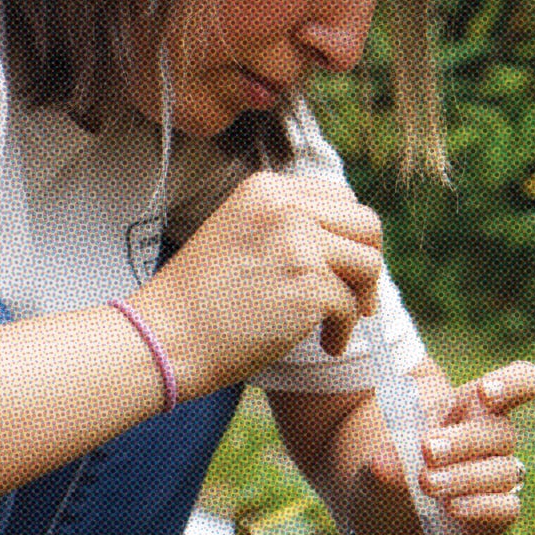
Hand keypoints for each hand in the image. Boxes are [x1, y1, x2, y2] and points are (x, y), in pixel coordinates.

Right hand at [128, 170, 382, 400]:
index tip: (343, 266)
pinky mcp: (308, 284)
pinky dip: (343, 331)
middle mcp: (285, 206)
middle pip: (367, 224)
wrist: (165, 338)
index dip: (350, 236)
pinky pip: (351, 307)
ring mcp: (298, 242)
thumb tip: (349, 242)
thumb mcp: (241, 235)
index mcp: (266, 189)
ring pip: (369, 263)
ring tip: (335, 323)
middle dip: (367, 263)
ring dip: (360, 299)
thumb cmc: (200, 299)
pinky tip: (325, 345)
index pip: (340, 198)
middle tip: (356, 296)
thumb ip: (287, 226)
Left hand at [348, 359, 534, 534]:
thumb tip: (386, 462)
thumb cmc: (391, 482)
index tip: (486, 393)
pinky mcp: (498, 515)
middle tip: (426, 449)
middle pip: (500, 431)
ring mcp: (498, 478)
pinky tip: (452, 508)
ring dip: (464, 475)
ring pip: (502, 470)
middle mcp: (491, 440)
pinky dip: (480, 506)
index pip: (519, 383)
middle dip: (463, 440)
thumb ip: (385, 463)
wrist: (387, 532)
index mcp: (470, 407)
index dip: (512, 384)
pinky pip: (507, 508)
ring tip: (427, 483)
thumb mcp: (378, 466)